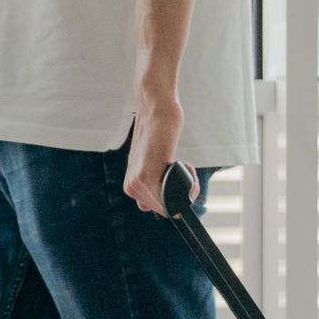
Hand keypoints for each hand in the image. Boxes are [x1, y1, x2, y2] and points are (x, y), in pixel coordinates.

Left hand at [123, 82, 180, 213]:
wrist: (155, 108)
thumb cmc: (159, 131)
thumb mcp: (153, 159)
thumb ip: (155, 176)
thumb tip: (170, 197)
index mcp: (132, 185)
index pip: (157, 208)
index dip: (175, 197)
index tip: (180, 178)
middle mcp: (131, 187)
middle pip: (165, 210)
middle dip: (181, 194)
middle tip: (185, 168)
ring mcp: (137, 182)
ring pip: (170, 206)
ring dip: (186, 189)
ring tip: (184, 165)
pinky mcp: (146, 175)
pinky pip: (171, 199)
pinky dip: (187, 187)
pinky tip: (185, 166)